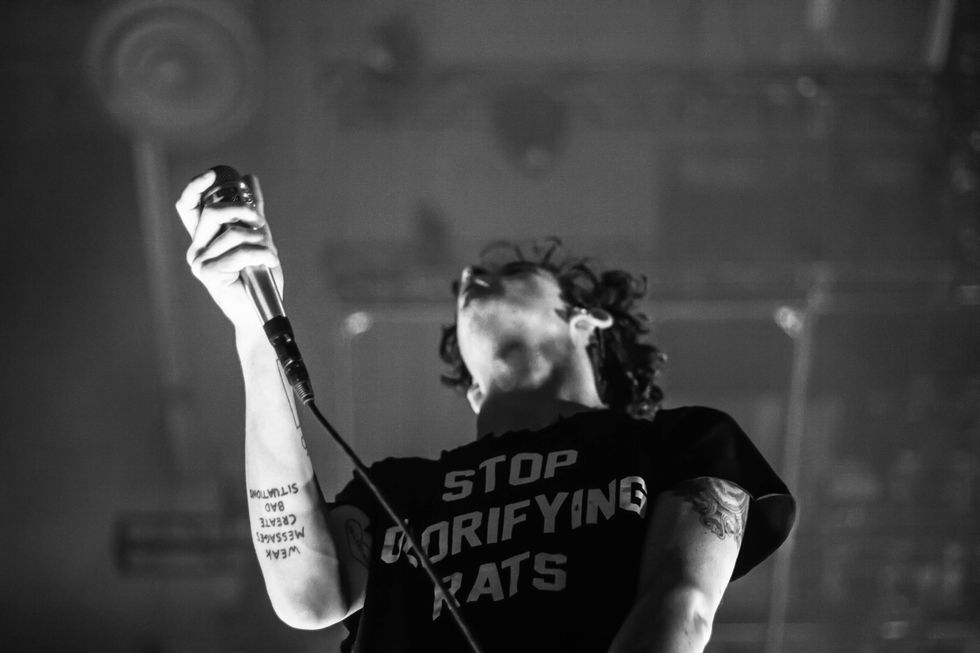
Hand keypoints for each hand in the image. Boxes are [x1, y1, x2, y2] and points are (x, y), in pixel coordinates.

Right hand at [175, 170, 284, 332]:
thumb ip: (252, 211)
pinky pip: (240, 252)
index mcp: (203, 238)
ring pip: (231, 232)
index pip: (188, 205)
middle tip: (260, 222)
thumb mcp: (258, 238)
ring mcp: (199, 262)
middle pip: (213, 212)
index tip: (215, 173)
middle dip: (243, 211)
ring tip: (270, 254)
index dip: (197, 186)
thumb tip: (249, 178)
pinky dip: (263, 254)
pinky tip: (271, 261)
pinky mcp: (209, 275)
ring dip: (260, 240)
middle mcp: (196, 248)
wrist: (260, 312)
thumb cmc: (259, 279)